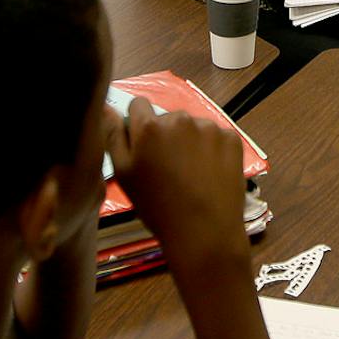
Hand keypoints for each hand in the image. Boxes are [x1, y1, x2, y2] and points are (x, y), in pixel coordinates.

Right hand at [103, 96, 249, 273]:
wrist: (204, 232)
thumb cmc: (157, 207)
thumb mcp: (124, 175)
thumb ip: (113, 136)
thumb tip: (106, 107)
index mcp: (150, 126)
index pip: (137, 105)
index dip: (137, 126)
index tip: (143, 148)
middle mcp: (180, 118)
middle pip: (167, 118)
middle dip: (165, 135)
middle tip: (167, 169)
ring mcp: (209, 127)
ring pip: (193, 127)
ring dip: (189, 142)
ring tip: (190, 175)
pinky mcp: (232, 139)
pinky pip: (216, 137)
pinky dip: (212, 150)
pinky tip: (209, 174)